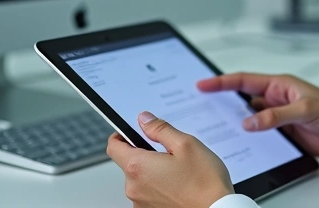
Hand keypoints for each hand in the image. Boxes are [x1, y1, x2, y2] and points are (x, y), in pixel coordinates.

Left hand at [107, 111, 233, 207]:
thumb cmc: (204, 182)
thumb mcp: (186, 144)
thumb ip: (160, 129)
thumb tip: (144, 119)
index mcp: (138, 167)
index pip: (113, 146)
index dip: (121, 135)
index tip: (133, 132)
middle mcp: (134, 187)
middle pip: (129, 162)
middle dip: (146, 153)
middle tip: (170, 151)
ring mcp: (141, 203)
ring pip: (140, 178)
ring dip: (153, 171)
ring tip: (179, 170)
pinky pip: (148, 192)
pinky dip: (159, 185)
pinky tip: (179, 184)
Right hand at [197, 73, 318, 162]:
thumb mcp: (306, 109)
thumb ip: (277, 115)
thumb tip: (250, 121)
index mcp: (281, 85)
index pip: (245, 81)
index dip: (222, 82)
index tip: (203, 84)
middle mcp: (278, 99)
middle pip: (243, 98)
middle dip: (223, 100)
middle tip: (202, 104)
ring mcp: (280, 117)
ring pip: (250, 117)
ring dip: (236, 121)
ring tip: (216, 126)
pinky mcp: (284, 133)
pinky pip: (261, 133)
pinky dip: (249, 137)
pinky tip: (241, 142)